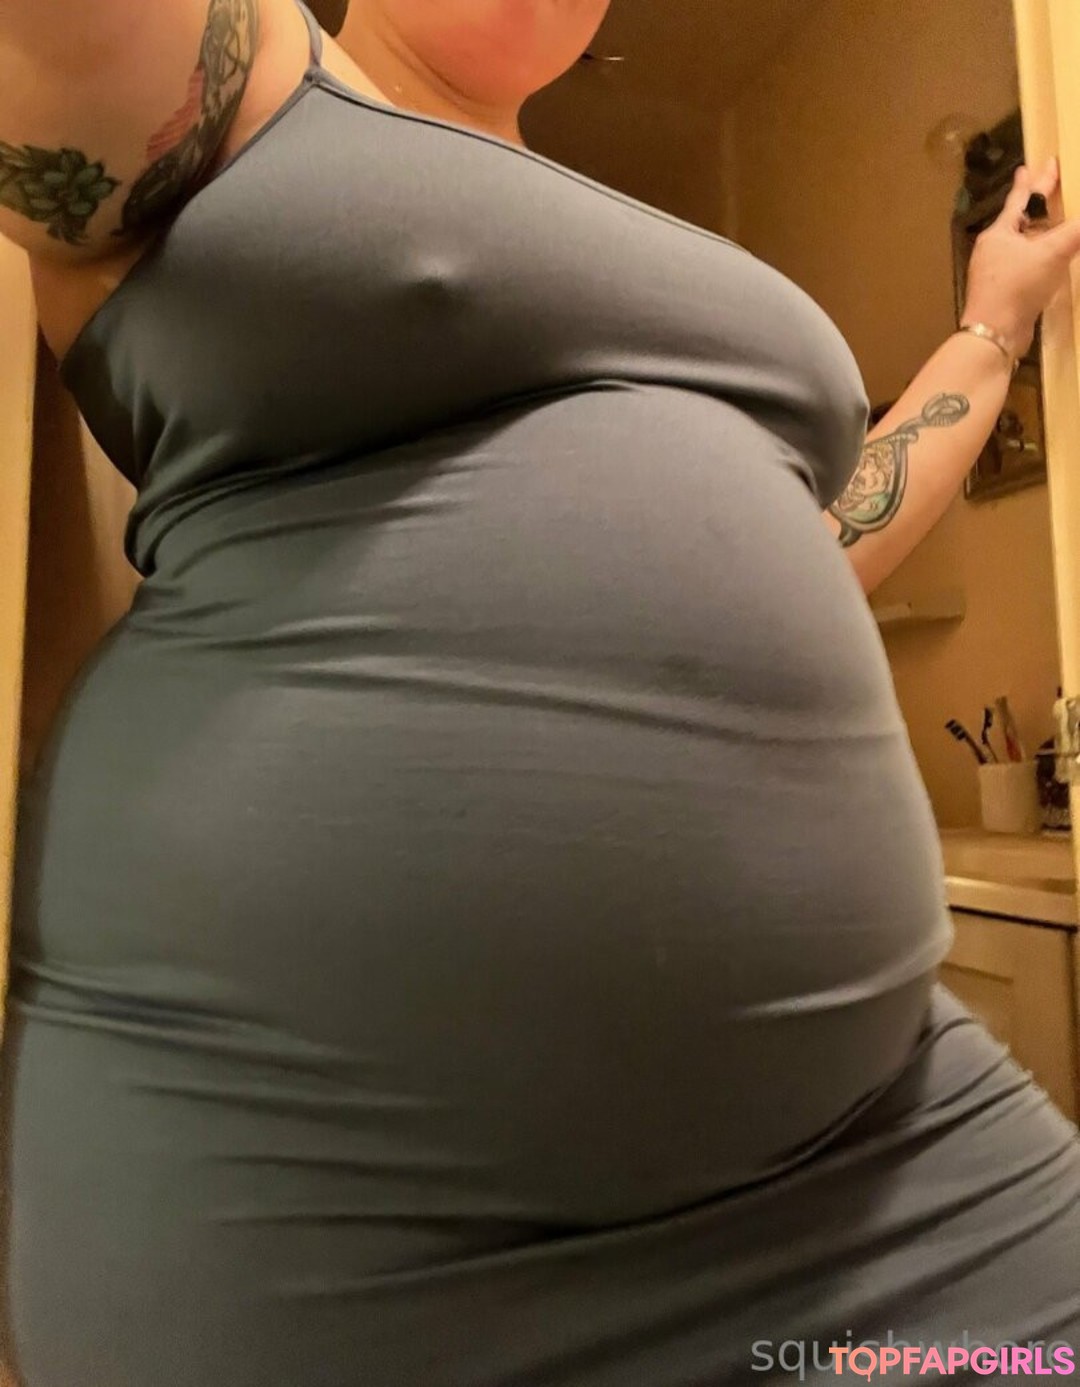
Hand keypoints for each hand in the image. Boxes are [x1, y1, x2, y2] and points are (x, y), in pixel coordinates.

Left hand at [961, 157, 1079, 358]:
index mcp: (999, 233)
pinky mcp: (1004, 292)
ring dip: (1038, 233)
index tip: (1036, 164)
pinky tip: (1049, 260)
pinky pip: (1025, 266)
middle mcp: (994, 249)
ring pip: (1022, 244)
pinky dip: (1039, 257)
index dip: (1033, 180)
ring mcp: (996, 272)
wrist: (994, 334)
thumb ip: (1076, 232)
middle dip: (1034, 205)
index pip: (1020, 198)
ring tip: (1052, 222)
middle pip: (1019, 220)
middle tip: (1045, 187)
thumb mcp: (1052, 253)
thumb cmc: (1017, 286)